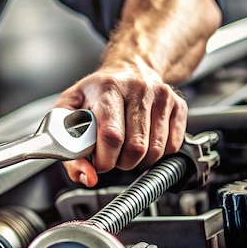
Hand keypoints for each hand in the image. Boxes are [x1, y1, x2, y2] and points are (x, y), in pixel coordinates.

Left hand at [55, 65, 186, 186]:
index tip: (99, 163)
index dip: (105, 159)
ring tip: (126, 149)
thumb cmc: (95, 93)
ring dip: (138, 161)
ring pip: (155, 150)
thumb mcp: (68, 112)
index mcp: (108, 88)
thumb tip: (87, 177)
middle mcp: (138, 88)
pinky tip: (144, 143)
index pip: (111, 136)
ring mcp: (162, 96)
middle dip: (121, 163)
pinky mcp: (179, 105)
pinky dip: (156, 155)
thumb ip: (68, 148)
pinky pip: (172, 147)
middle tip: (112, 155)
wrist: (128, 70)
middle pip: (135, 147)